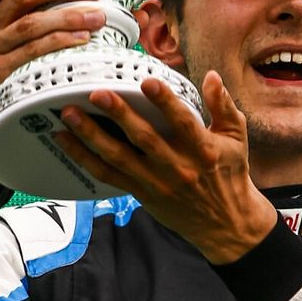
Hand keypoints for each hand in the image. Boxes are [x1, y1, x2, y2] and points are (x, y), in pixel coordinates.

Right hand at [0, 0, 106, 170]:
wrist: (1, 127)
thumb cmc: (32, 78)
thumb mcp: (35, 48)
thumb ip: (62, 23)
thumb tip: (131, 11)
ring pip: (31, 24)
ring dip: (69, 17)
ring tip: (99, 18)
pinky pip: (33, 53)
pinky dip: (60, 44)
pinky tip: (83, 42)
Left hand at [54, 71, 277, 263]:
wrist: (226, 224)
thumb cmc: (230, 173)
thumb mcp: (236, 137)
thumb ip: (223, 106)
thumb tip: (210, 76)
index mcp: (203, 150)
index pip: (183, 122)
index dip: (165, 102)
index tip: (147, 81)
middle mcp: (178, 167)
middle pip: (144, 139)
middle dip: (119, 115)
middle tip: (97, 94)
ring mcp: (156, 183)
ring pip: (118, 158)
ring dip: (91, 136)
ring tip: (69, 116)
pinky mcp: (141, 194)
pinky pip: (108, 176)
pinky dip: (84, 159)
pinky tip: (65, 141)